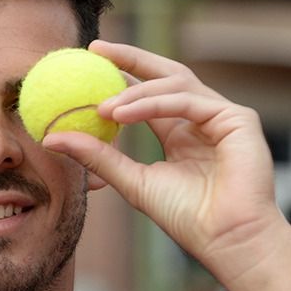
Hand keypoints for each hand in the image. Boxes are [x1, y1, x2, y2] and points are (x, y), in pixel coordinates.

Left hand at [42, 40, 285, 280]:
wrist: (226, 240)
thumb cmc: (186, 217)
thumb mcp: (132, 181)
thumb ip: (97, 157)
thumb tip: (52, 137)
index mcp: (180, 132)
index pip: (148, 93)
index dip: (120, 75)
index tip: (85, 64)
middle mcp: (202, 118)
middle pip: (166, 73)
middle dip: (131, 58)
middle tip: (96, 50)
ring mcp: (222, 116)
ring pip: (174, 85)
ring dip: (134, 93)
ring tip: (101, 108)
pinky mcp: (238, 119)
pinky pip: (188, 101)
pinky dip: (153, 104)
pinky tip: (122, 114)